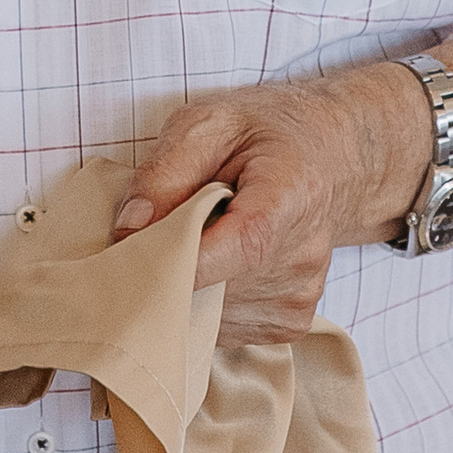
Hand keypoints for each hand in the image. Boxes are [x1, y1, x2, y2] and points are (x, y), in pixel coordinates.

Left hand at [111, 66, 435, 348]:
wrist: (325, 157)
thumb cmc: (262, 135)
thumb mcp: (209, 123)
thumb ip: (165, 171)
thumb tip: (127, 230)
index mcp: (291, 196)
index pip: (232, 248)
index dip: (172, 256)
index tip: (127, 248)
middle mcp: (303, 257)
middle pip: (210, 289)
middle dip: (164, 268)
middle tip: (147, 234)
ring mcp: (299, 297)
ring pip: (208, 315)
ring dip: (182, 287)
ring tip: (191, 241)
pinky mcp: (288, 323)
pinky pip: (222, 328)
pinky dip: (202, 302)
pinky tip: (213, 265)